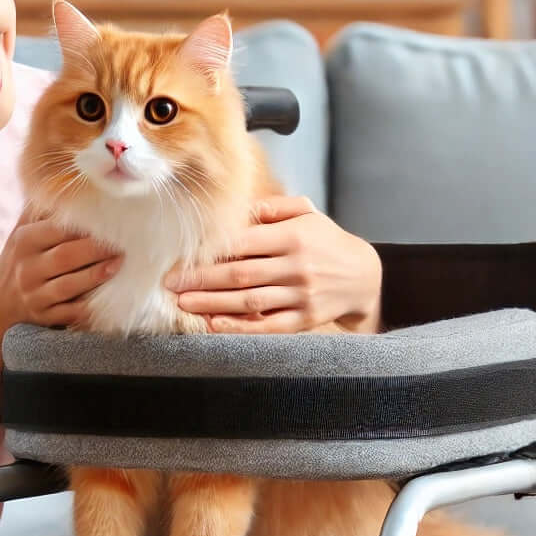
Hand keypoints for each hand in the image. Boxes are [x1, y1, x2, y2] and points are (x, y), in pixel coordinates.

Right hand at [0, 213, 120, 329]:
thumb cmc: (21, 258)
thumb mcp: (23, 231)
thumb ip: (42, 209)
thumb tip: (71, 181)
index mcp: (25, 241)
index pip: (56, 230)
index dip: (84, 227)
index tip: (110, 221)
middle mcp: (27, 268)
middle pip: (65, 257)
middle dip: (96, 250)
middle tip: (123, 244)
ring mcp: (34, 294)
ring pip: (67, 286)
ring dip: (95, 276)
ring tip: (118, 265)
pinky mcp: (43, 316)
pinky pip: (68, 313)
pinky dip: (87, 308)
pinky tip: (106, 299)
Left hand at [165, 196, 381, 333]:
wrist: (364, 276)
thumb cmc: (326, 240)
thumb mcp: (306, 213)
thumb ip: (272, 208)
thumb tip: (237, 210)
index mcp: (293, 236)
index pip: (243, 243)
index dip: (210, 252)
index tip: (181, 257)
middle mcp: (297, 266)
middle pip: (240, 275)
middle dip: (201, 280)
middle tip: (170, 283)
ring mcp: (301, 296)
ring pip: (249, 302)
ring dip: (212, 304)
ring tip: (183, 303)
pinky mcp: (306, 319)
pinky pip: (268, 326)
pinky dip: (241, 327)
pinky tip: (216, 324)